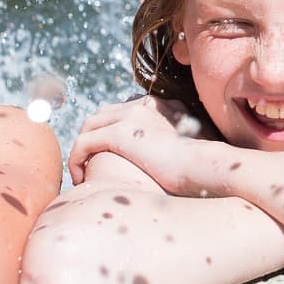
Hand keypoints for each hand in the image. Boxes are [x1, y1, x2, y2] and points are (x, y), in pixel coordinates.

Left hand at [69, 97, 227, 196]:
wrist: (207, 166)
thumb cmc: (205, 166)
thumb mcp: (192, 147)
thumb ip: (178, 144)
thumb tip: (174, 163)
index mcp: (159, 105)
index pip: (123, 110)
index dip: (110, 130)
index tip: (108, 155)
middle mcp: (142, 105)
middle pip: (101, 115)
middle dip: (91, 136)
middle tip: (89, 163)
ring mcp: (129, 116)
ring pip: (88, 127)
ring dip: (80, 149)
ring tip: (82, 173)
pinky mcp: (119, 133)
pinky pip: (83, 143)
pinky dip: (76, 159)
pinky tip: (80, 178)